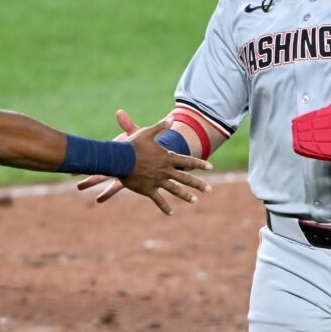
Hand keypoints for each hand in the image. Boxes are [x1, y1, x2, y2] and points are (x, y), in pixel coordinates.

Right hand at [78, 109, 212, 215]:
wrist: (119, 159)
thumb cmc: (132, 145)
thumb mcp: (147, 133)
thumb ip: (160, 127)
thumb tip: (172, 118)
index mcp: (166, 158)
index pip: (187, 161)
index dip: (199, 164)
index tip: (210, 167)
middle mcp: (165, 171)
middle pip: (185, 178)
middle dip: (198, 184)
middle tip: (209, 190)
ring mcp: (157, 181)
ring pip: (175, 190)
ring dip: (186, 196)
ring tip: (195, 201)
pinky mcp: (148, 190)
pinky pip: (158, 200)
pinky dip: (164, 207)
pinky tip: (171, 213)